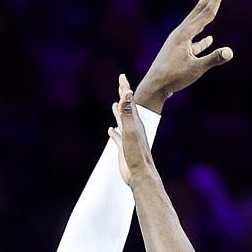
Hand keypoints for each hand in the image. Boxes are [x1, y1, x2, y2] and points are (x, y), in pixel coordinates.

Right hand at [109, 74, 160, 189]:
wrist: (141, 175)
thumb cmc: (136, 154)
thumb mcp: (130, 130)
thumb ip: (127, 113)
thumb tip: (127, 94)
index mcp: (134, 121)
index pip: (128, 100)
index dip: (124, 88)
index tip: (121, 76)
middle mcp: (133, 127)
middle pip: (127, 107)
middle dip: (123, 95)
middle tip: (121, 83)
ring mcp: (128, 138)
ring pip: (122, 121)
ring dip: (118, 112)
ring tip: (114, 104)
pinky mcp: (124, 148)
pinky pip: (117, 137)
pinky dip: (113, 132)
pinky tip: (110, 130)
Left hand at [133, 0, 233, 108]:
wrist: (154, 87)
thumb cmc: (173, 78)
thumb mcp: (195, 69)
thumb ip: (213, 59)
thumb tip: (230, 52)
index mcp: (184, 34)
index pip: (204, 14)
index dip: (215, 0)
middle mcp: (180, 34)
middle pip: (197, 13)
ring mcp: (178, 43)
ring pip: (195, 25)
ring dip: (204, 15)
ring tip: (210, 6)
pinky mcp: (178, 52)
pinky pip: (194, 41)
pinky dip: (202, 39)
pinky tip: (209, 39)